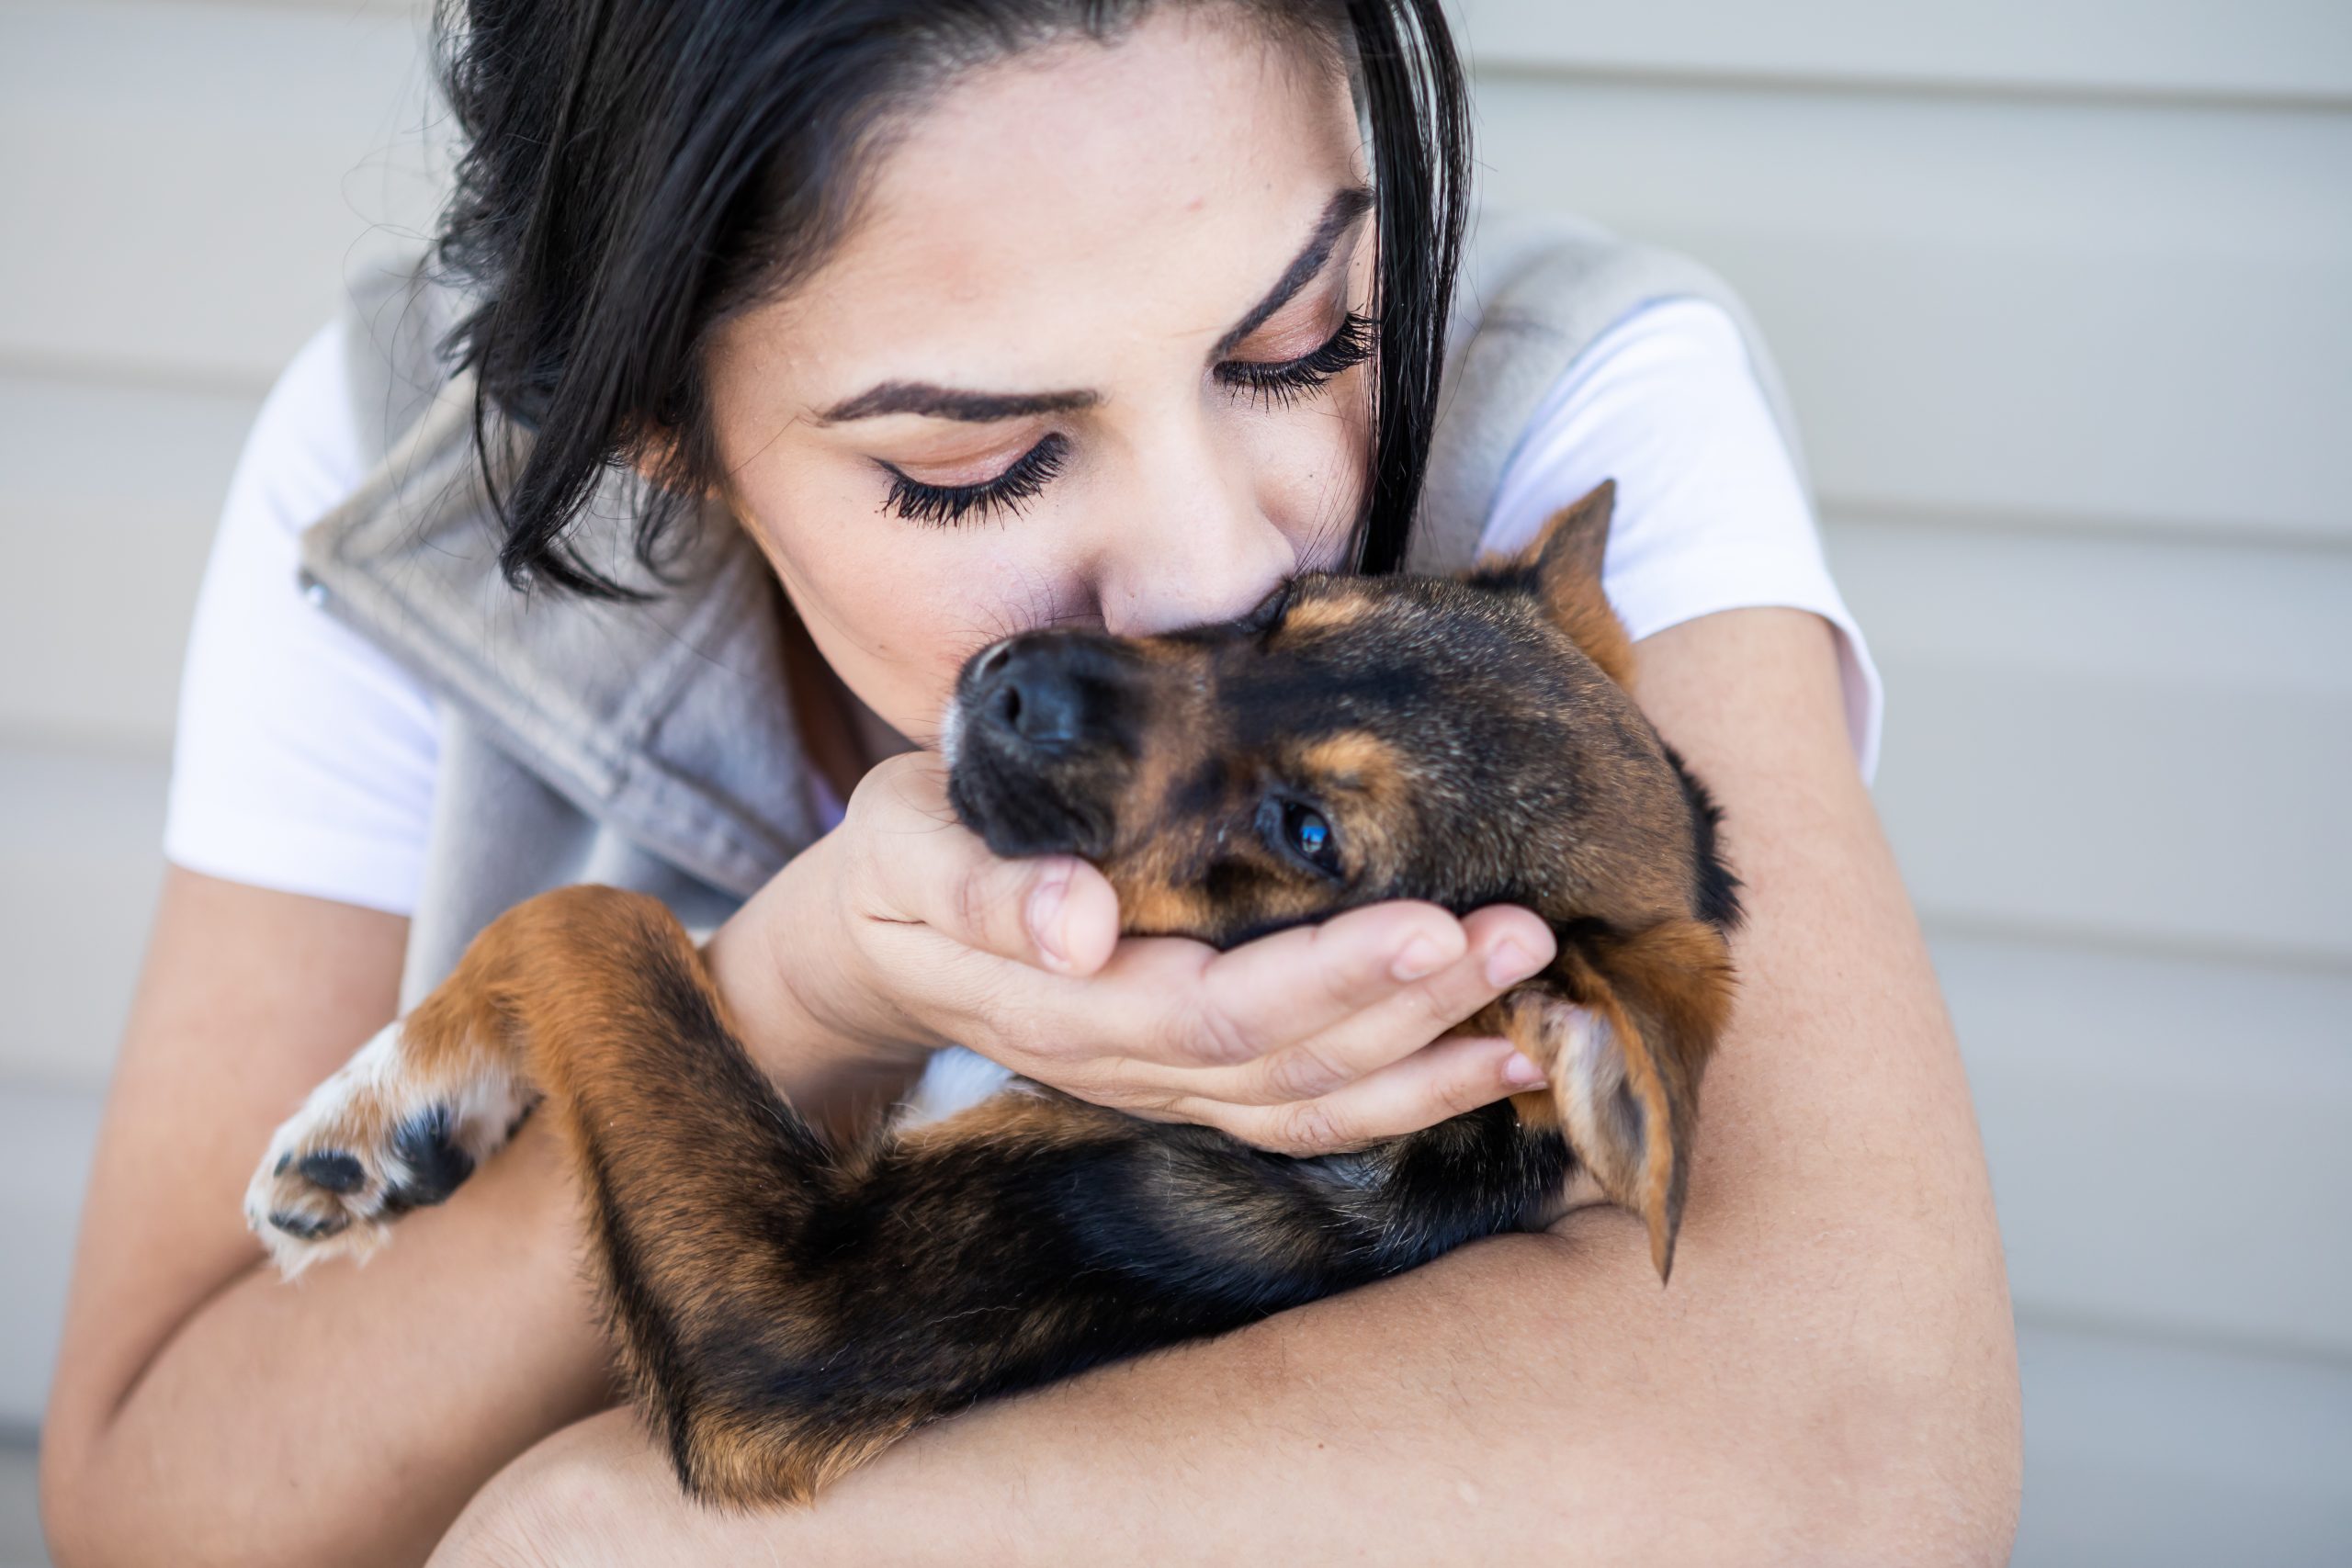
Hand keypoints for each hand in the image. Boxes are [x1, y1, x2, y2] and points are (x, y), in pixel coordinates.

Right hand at [726, 753, 1557, 1155]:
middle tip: (1525, 934)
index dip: (1331, 980)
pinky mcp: (1189, 1082)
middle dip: (1417, 1007)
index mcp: (1061, 1001)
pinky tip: (1497, 1061)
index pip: (1216, 1009)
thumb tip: (1074, 922)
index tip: (1434, 921)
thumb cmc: (898, 857)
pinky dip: (1408, 1098)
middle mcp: (1122, 1063)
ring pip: (1310, 1105)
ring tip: (1542, 1010)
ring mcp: (1161, 1086)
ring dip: (1432, 1062)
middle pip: (1287, 1064)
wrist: (874, 940)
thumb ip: (978, 883)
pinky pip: (1306, 1114)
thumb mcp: (901, 842)